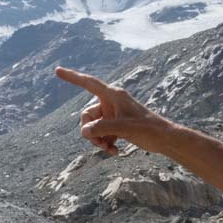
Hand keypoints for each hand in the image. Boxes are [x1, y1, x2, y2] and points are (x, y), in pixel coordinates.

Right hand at [54, 66, 173, 156]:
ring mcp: (113, 114)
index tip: (57, 71)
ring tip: (110, 149)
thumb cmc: (148, 129)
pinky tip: (114, 151)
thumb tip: (84, 131)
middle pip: (87, 114)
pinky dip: (105, 143)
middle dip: (90, 131)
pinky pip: (101, 133)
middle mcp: (111, 102)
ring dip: (98, 140)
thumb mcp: (123, 128)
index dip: (72, 77)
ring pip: (93, 126)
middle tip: (99, 143)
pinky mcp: (116, 125)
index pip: (88, 83)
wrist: (165, 139)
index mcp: (113, 95)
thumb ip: (102, 128)